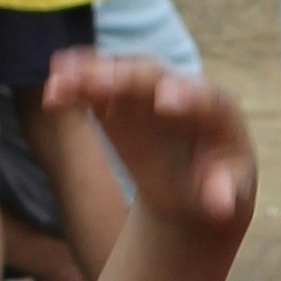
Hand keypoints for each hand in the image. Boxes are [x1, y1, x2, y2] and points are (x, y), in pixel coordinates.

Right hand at [40, 49, 257, 246]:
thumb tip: (222, 207)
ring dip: (90, 76)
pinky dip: (77, 81)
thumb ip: (224, 192)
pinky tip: (54, 85)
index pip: (204, 99)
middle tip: (99, 85)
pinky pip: (98, 82)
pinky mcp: (121, 96)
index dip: (185, 97)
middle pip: (154, 78)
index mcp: (217, 112)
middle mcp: (181, 89)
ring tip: (59, 86)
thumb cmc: (218, 185)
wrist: (194, 180)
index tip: (164, 102)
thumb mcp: (226, 193)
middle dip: (127, 80)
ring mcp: (148, 89)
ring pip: (120, 73)